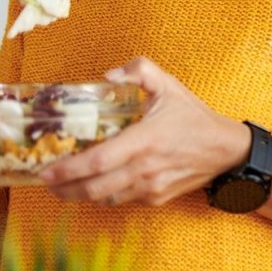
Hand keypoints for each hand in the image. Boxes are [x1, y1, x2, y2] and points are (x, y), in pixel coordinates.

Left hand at [40, 56, 249, 206]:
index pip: (97, 161)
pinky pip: (123, 200)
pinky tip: (98, 184)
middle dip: (63, 189)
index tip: (46, 171)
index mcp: (144, 140)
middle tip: (46, 182)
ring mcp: (151, 187)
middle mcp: (145, 168)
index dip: (67, 169)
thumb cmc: (193, 116)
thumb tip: (108, 76)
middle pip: (93, 188)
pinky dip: (107, 194)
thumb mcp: (168, 85)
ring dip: (81, 195)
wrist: (225, 149)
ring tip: (64, 186)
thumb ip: (138, 71)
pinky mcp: (157, 199)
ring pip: (105, 198)